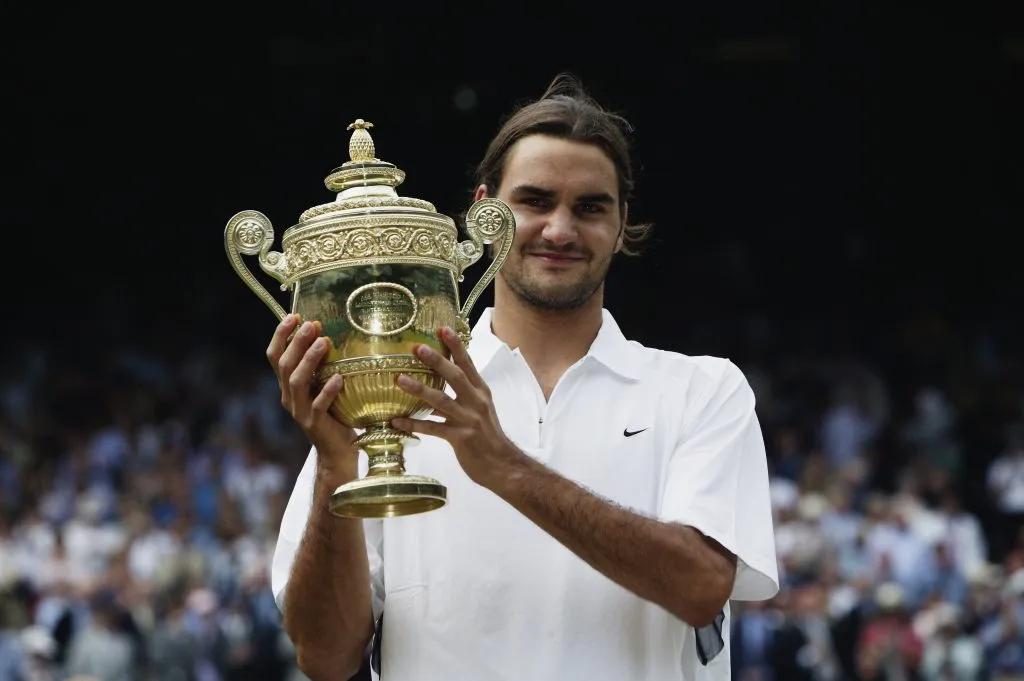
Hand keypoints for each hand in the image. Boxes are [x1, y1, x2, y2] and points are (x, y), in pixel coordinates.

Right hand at [267, 314, 357, 472]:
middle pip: (285, 365)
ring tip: (324, 343)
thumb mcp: (322, 386)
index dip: (280, 335)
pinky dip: (327, 390)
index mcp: (287, 385)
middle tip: (312, 324)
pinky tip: (339, 378)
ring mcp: (299, 411)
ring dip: (309, 361)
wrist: (337, 451)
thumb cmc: (334, 413)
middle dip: (297, 342)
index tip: (294, 316)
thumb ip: (321, 366)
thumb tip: (328, 334)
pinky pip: (318, 405)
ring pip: (297, 382)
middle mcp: (288, 397)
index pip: (274, 356)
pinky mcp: (314, 424)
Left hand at [392, 326, 520, 486]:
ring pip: (440, 400)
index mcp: (481, 392)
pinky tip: (397, 421)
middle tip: (417, 347)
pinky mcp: (460, 438)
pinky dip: (413, 424)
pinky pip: (432, 429)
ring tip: (399, 379)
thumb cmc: (489, 437)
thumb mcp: (480, 410)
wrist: (503, 465)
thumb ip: (462, 395)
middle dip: (436, 360)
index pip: (468, 364)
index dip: (455, 346)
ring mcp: (468, 420)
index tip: (442, 329)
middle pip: (455, 376)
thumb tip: (439, 382)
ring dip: (418, 389)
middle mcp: (476, 402)